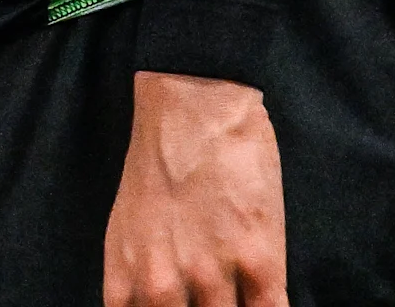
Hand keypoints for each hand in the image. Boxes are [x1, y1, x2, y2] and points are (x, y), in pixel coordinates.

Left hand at [104, 72, 287, 306]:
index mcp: (127, 273)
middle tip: (212, 306)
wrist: (194, 108)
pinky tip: (267, 303)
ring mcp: (212, 275)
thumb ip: (136, 280)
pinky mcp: (260, 262)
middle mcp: (163, 282)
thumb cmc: (159, 163)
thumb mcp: (127, 225)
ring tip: (239, 303)